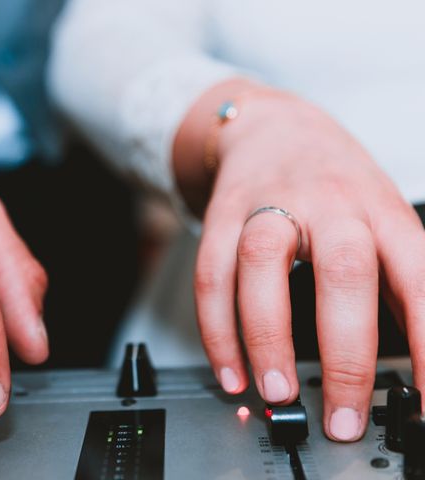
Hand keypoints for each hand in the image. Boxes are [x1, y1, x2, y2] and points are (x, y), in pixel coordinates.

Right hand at [180, 82, 423, 441]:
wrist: (269, 127)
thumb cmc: (332, 182)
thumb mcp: (381, 217)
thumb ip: (396, 282)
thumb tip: (418, 364)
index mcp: (379, 210)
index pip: (417, 277)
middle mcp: (327, 204)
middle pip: (341, 269)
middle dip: (343, 353)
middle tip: (341, 415)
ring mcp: (268, 205)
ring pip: (260, 266)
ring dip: (264, 338)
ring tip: (273, 393)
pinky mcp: (221, 215)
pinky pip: (210, 274)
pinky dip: (216, 330)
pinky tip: (230, 371)